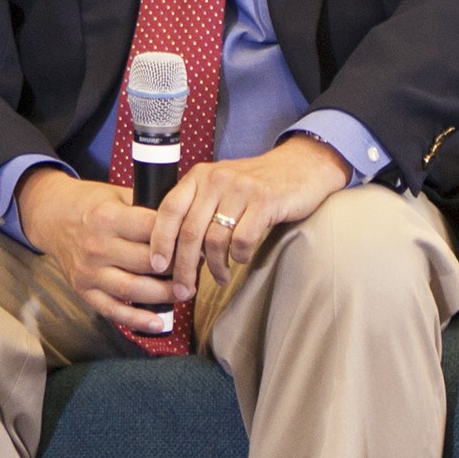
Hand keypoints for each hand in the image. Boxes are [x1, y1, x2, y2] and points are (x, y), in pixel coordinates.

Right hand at [17, 167, 187, 335]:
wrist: (53, 217)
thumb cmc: (92, 204)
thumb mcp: (117, 194)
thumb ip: (147, 206)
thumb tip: (186, 221)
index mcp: (108, 217)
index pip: (153, 230)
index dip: (179, 237)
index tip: (198, 242)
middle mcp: (97, 246)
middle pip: (147, 262)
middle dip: (178, 268)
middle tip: (198, 270)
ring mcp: (89, 271)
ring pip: (133, 289)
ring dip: (164, 295)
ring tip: (186, 293)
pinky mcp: (83, 290)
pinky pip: (112, 310)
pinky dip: (136, 320)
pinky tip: (158, 323)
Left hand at [150, 135, 353, 287]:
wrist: (300, 166)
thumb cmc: (255, 185)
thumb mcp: (221, 187)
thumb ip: (198, 209)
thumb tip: (173, 252)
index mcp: (199, 176)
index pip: (169, 210)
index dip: (160, 241)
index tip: (158, 267)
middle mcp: (216, 179)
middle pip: (190, 232)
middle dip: (184, 268)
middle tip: (184, 291)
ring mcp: (241, 189)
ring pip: (215, 240)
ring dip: (215, 267)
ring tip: (220, 277)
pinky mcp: (265, 200)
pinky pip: (242, 240)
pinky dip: (239, 257)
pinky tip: (242, 259)